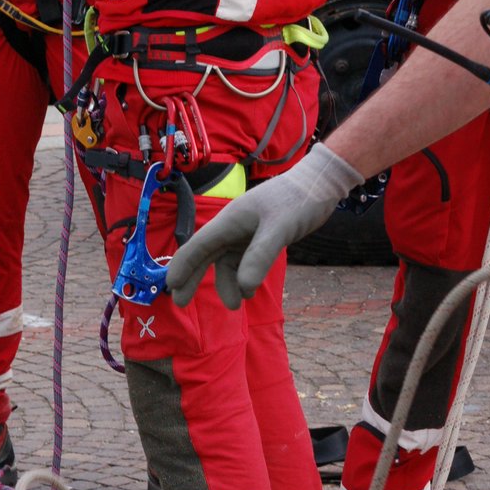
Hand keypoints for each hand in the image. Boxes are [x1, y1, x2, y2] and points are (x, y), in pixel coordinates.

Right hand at [166, 143, 363, 309]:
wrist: (319, 185)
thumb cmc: (297, 201)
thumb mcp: (279, 229)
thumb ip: (260, 257)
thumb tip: (243, 287)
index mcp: (230, 220)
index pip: (199, 244)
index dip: (183, 264)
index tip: (170, 285)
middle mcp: (233, 226)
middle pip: (205, 254)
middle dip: (193, 277)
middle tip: (181, 302)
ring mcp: (245, 232)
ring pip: (225, 262)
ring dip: (227, 283)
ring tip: (237, 304)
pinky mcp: (259, 238)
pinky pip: (242, 261)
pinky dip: (242, 277)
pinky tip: (249, 290)